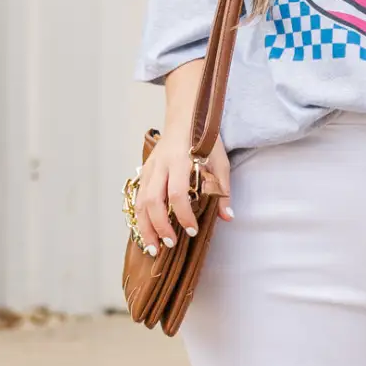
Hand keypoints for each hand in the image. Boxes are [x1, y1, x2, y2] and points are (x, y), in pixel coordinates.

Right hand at [133, 129, 232, 256]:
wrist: (185, 117)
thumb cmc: (205, 139)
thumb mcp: (220, 161)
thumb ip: (222, 189)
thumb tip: (227, 217)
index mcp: (180, 160)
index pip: (178, 193)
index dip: (183, 215)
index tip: (192, 231)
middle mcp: (161, 165)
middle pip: (153, 201)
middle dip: (159, 227)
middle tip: (169, 245)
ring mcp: (149, 168)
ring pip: (140, 202)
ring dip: (145, 227)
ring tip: (153, 247)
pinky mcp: (144, 171)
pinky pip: (137, 198)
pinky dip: (140, 217)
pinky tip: (146, 232)